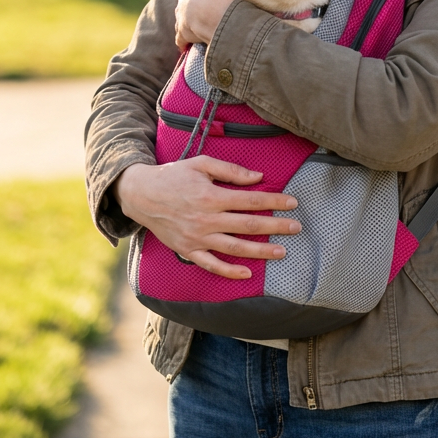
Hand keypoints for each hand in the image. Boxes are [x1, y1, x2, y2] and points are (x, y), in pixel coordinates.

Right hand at [114, 159, 301, 278]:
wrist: (141, 195)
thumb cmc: (174, 176)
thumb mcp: (201, 164)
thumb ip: (230, 171)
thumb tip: (258, 178)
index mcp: (212, 196)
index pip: (251, 200)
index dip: (274, 201)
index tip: (292, 203)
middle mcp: (206, 220)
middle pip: (248, 226)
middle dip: (275, 227)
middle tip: (296, 228)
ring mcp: (197, 238)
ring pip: (235, 248)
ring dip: (260, 251)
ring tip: (281, 252)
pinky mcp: (188, 250)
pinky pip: (211, 265)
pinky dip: (229, 271)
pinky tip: (247, 273)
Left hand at [175, 0, 233, 48]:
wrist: (212, 9)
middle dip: (197, 4)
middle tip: (209, 10)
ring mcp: (182, 14)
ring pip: (183, 17)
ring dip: (190, 21)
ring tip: (200, 26)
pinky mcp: (182, 31)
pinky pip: (181, 38)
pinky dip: (184, 41)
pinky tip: (187, 46)